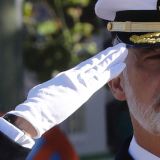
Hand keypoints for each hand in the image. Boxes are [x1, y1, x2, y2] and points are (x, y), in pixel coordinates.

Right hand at [6, 43, 127, 137]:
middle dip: (107, 56)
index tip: (105, 56)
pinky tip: (122, 65)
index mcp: (65, 78)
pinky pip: (101, 78)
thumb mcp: (43, 94)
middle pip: (94, 63)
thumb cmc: (36, 107)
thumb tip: (43, 92)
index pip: (85, 68)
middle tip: (118, 48)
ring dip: (113, 59)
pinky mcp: (82, 90)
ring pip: (100, 67)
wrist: (35, 112)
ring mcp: (78, 81)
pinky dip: (112, 71)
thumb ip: (48, 91)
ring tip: (123, 51)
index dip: (96, 61)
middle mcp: (73, 76)